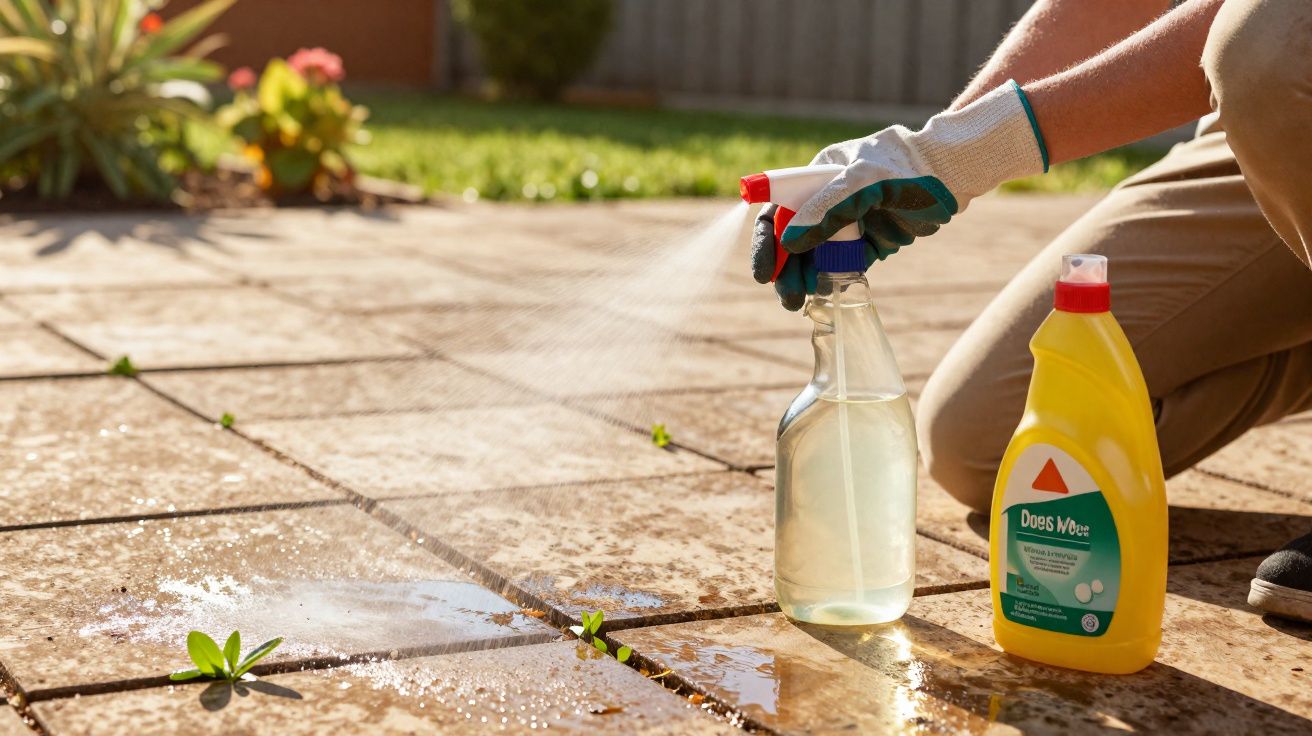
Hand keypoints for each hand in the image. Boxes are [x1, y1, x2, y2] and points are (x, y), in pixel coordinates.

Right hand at [751, 81, 1046, 308]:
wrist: (950, 175)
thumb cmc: (905, 168)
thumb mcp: (864, 183)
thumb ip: (828, 209)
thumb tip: (789, 243)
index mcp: (814, 179)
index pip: (776, 212)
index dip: (766, 244)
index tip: (764, 273)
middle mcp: (824, 202)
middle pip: (791, 241)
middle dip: (786, 270)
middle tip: (788, 299)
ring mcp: (845, 224)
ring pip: (814, 258)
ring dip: (805, 280)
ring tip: (802, 301)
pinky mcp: (866, 244)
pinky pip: (840, 267)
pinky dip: (831, 282)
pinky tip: (826, 295)